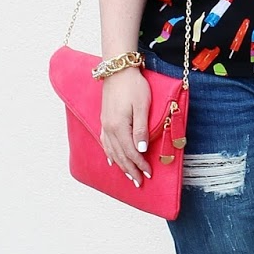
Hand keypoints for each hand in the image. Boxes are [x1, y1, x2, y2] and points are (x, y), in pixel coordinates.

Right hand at [99, 68, 152, 186]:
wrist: (118, 70)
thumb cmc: (133, 86)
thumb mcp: (142, 106)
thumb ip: (141, 129)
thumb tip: (141, 149)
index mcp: (119, 127)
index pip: (131, 152)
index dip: (140, 164)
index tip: (149, 173)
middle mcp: (109, 129)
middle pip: (121, 155)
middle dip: (131, 170)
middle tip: (139, 182)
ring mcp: (105, 125)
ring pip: (112, 151)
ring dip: (121, 165)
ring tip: (129, 176)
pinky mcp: (104, 120)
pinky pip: (105, 143)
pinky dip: (110, 154)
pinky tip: (112, 160)